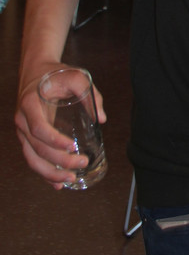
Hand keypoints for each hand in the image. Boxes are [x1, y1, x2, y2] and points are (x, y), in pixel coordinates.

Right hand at [15, 63, 106, 189]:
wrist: (36, 71)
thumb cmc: (56, 74)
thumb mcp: (75, 76)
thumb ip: (90, 93)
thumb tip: (101, 118)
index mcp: (30, 104)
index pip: (39, 128)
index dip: (54, 141)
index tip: (72, 146)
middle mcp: (22, 120)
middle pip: (37, 148)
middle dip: (59, 161)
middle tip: (81, 163)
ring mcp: (22, 131)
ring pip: (32, 159)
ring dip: (50, 173)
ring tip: (70, 179)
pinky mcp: (27, 138)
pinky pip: (32, 159)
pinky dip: (44, 173)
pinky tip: (57, 184)